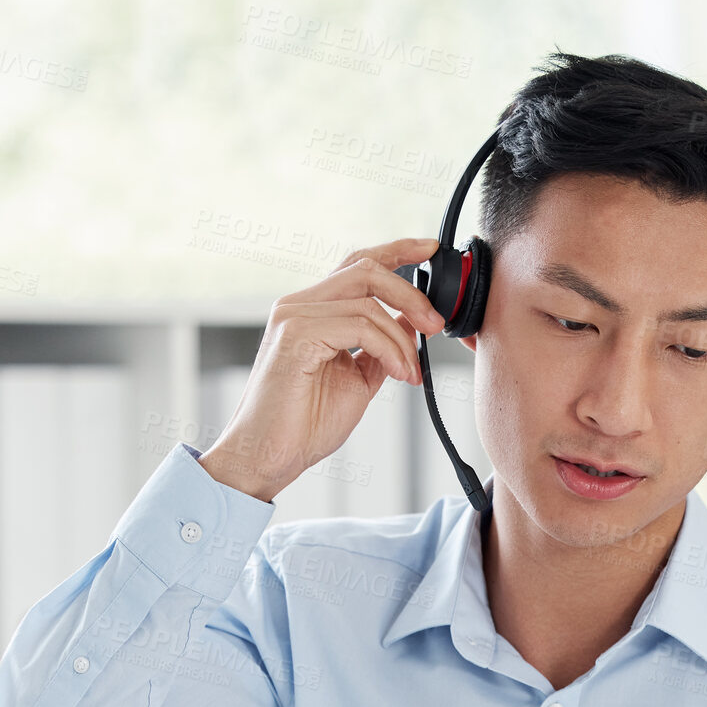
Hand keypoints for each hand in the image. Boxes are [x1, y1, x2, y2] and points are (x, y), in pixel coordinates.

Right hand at [198, 235, 444, 501]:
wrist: (270, 456)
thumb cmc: (304, 425)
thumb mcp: (357, 380)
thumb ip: (379, 348)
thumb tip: (409, 324)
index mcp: (313, 311)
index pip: (357, 266)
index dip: (397, 251)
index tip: (430, 249)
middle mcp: (299, 305)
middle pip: (365, 269)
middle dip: (411, 293)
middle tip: (436, 324)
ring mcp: (294, 316)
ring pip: (367, 301)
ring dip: (402, 339)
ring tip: (411, 372)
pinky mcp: (296, 334)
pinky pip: (358, 325)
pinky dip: (389, 348)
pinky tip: (398, 373)